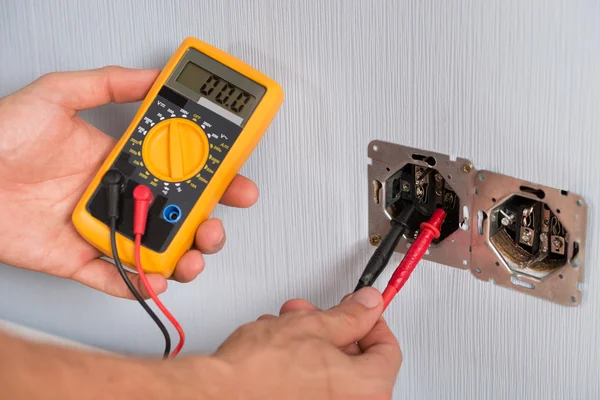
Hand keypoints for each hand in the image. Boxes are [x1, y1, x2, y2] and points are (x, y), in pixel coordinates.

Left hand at [0, 67, 258, 297]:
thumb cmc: (0, 137)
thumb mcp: (56, 97)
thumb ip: (106, 85)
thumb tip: (152, 77)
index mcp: (120, 162)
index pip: (179, 172)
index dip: (212, 180)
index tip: (234, 182)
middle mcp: (118, 196)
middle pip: (175, 215)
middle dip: (207, 224)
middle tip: (215, 225)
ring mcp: (102, 227)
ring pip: (155, 248)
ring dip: (183, 258)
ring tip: (191, 255)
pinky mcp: (79, 258)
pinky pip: (115, 277)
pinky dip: (138, 284)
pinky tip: (155, 278)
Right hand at [211, 287, 401, 398]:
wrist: (216, 395)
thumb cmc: (259, 372)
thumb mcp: (312, 326)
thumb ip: (350, 315)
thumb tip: (368, 306)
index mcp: (368, 391)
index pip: (387, 349)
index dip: (371, 321)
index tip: (359, 310)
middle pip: (357, 361)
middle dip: (332, 329)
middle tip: (317, 315)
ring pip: (330, 372)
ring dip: (311, 343)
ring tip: (287, 327)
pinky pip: (313, 388)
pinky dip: (300, 367)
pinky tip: (279, 350)